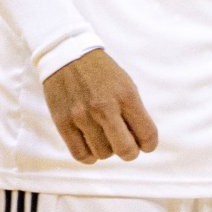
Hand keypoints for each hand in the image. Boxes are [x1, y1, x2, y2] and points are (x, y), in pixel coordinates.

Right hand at [43, 49, 158, 163]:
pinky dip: (90, 156)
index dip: (149, 145)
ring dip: (108, 150)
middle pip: (125, 150)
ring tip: (105, 137)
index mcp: (126, 96)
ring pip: (103, 154)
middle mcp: (104, 107)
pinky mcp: (62, 122)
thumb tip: (140, 142)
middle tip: (127, 146)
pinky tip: (92, 145)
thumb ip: (134, 113)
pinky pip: (80, 154)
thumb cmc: (102, 73)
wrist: (67, 56)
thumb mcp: (127, 86)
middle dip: (130, 152)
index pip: (147, 134)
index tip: (145, 144)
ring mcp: (81, 116)